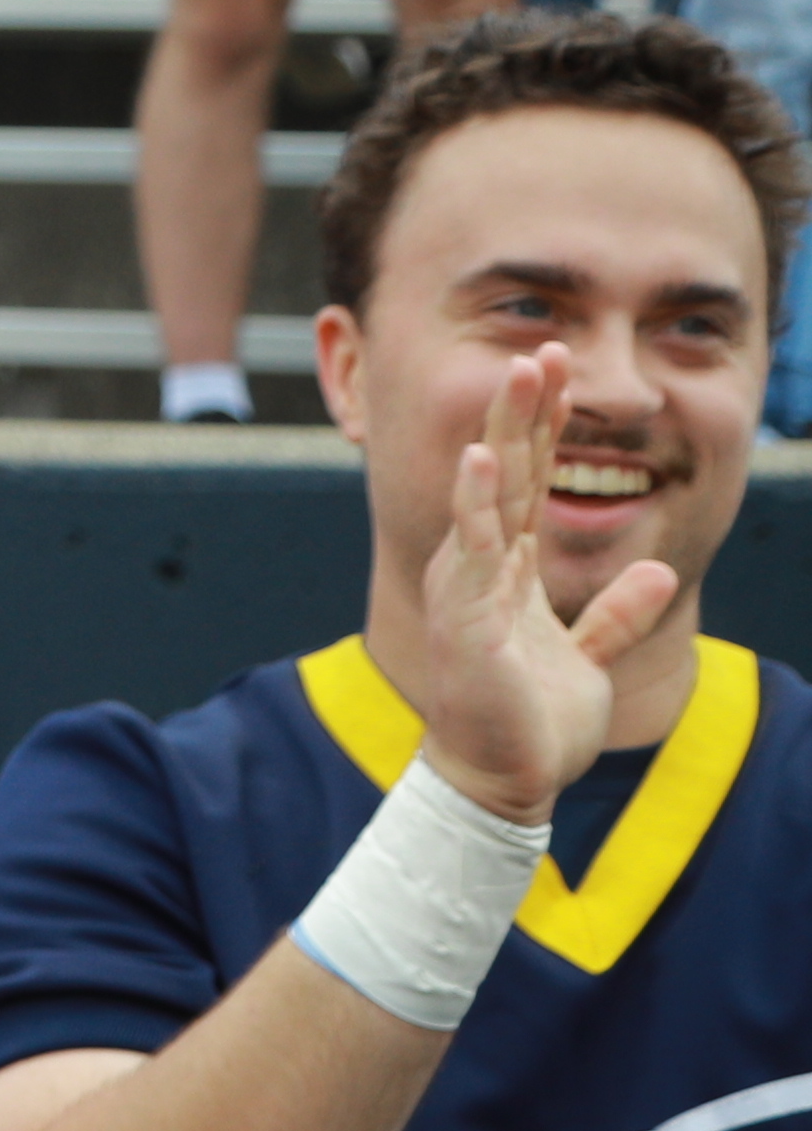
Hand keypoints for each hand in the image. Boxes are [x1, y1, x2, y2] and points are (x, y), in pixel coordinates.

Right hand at [400, 343, 682, 815]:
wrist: (502, 782)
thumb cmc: (533, 724)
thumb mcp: (590, 659)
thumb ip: (618, 613)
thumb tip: (661, 572)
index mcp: (510, 573)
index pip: (530, 485)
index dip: (545, 430)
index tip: (560, 376)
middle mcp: (484, 568)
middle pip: (510, 472)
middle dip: (526, 409)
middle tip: (543, 348)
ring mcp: (471, 586)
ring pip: (492, 492)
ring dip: (506, 429)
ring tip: (521, 373)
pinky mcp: (468, 615)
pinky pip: (475, 547)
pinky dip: (478, 499)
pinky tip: (485, 456)